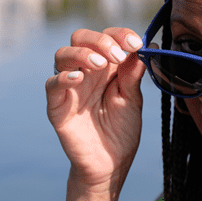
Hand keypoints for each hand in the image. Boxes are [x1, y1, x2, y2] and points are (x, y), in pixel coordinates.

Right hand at [46, 27, 145, 193]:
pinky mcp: (57, 106)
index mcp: (106, 67)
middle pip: (80, 38)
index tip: (135, 44)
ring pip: (63, 55)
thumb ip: (134, 74)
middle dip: (100, 41)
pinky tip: (79, 79)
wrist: (110, 165)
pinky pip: (52, 85)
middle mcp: (85, 71)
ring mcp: (69, 87)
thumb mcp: (132, 100)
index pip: (107, 37)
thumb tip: (149, 46)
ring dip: (82, 54)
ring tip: (100, 64)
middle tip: (117, 56)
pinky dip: (63, 77)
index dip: (120, 35)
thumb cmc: (121, 131)